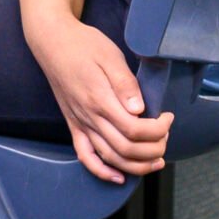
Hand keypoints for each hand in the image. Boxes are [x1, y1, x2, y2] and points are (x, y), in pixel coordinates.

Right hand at [29, 16, 170, 183]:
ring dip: (136, 166)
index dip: (158, 130)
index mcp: (100, 99)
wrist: (51, 42)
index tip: (167, 117)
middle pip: (126, 149)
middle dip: (153, 149)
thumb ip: (125, 84)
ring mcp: (80, 123)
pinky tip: (118, 177)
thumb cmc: (83, 44)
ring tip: (156, 160)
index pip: (134, 129)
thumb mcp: (110, 55)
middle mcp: (89, 117)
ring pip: (110, 158)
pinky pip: (86, 157)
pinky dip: (102, 172)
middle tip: (166, 136)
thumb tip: (140, 110)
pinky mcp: (74, 125)